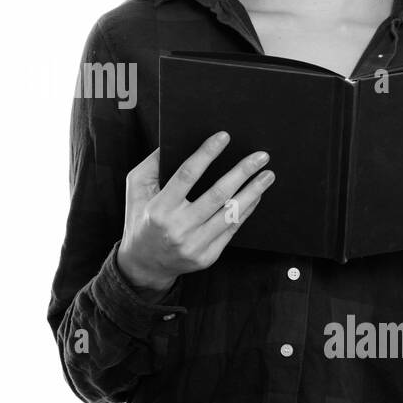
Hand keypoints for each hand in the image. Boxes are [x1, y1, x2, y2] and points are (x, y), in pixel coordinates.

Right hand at [117, 132, 275, 297]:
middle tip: (260, 156)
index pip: (187, 175)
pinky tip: (256, 195)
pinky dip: (247, 210)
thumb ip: (152, 164)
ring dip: (253, 192)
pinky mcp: (208, 256)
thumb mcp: (135, 189)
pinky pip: (232, 229)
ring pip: (231, 213)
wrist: (144, 265)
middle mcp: (178, 228)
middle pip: (217, 194)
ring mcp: (195, 245)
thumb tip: (172, 140)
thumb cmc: (140, 219)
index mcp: (159, 208)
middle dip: (242, 172)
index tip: (223, 137)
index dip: (206, 154)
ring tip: (267, 175)